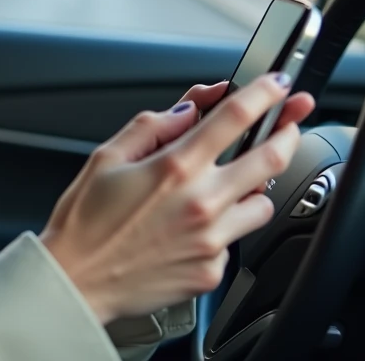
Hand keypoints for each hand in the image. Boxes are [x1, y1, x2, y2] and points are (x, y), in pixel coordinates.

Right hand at [39, 73, 315, 324]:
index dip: (266, 92)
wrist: (76, 282)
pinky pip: (235, 241)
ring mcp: (211, 240)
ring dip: (255, 188)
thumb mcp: (106, 158)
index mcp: (175, 167)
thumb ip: (152, 126)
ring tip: (228, 187)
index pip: (236, 116)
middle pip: (272, 158)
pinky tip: (194, 229)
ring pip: (263, 204)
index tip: (278, 83)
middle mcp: (201, 202)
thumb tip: (189, 110)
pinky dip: (224, 229)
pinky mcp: (212, 270)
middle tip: (288, 125)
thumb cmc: (84, 223)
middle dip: (288, 134)